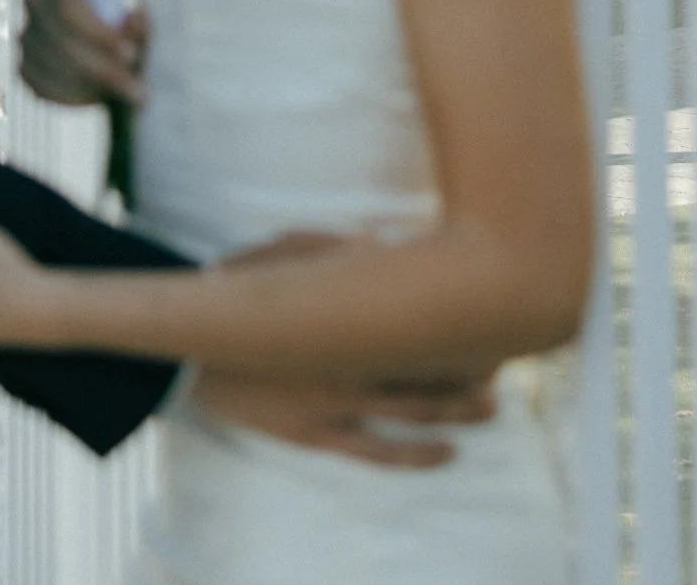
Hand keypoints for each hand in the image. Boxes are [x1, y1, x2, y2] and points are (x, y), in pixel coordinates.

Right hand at [20, 0, 147, 108]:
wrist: (102, 55)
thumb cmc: (122, 32)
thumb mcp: (136, 26)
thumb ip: (138, 24)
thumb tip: (134, 21)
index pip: (68, 8)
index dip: (98, 33)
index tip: (131, 53)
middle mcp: (36, 4)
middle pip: (62, 42)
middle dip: (102, 69)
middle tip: (137, 87)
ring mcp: (26, 37)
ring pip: (55, 68)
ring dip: (93, 86)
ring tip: (126, 93)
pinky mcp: (24, 68)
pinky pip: (44, 88)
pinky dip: (74, 97)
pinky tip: (100, 97)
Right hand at [195, 237, 497, 466]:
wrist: (191, 346)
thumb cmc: (239, 286)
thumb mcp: (283, 252)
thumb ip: (333, 248)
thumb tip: (382, 238)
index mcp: (341, 310)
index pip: (413, 314)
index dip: (455, 318)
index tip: (489, 313)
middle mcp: (346, 358)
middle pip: (424, 365)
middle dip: (468, 365)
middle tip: (504, 361)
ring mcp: (335, 402)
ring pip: (410, 411)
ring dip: (455, 410)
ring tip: (492, 407)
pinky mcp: (318, 433)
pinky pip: (375, 453)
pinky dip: (414, 457)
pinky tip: (446, 454)